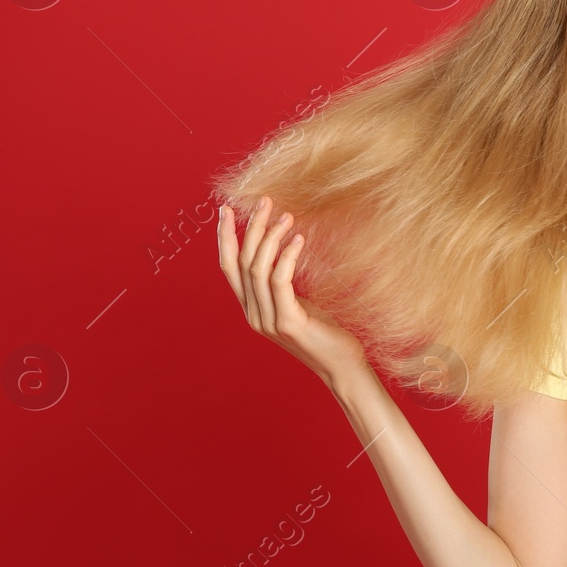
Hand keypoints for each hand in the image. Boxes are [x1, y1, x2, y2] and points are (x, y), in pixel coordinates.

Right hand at [218, 196, 367, 387]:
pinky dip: (288, 255)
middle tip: (266, 201)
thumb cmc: (325, 332)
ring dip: (272, 237)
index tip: (226, 209)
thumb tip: (279, 250)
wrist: (342, 366)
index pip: (229, 268)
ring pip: (258, 268)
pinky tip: (299, 238)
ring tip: (287, 215)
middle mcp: (254, 315)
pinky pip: (280, 280)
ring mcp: (268, 320)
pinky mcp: (288, 321)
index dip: (225, 238)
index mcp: (252, 309)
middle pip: (243, 262)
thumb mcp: (296, 304)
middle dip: (252, 228)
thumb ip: (280, 285)